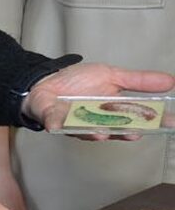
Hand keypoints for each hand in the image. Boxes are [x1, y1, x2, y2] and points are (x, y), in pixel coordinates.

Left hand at [24, 63, 174, 137]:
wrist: (47, 80)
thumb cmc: (79, 81)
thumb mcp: (112, 75)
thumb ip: (139, 81)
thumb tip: (170, 81)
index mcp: (112, 112)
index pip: (136, 118)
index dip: (152, 122)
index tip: (169, 124)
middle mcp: (96, 122)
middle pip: (112, 130)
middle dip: (123, 132)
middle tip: (135, 133)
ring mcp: (75, 123)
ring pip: (85, 131)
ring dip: (93, 133)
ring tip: (102, 134)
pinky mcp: (54, 121)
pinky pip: (55, 124)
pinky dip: (57, 124)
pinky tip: (59, 125)